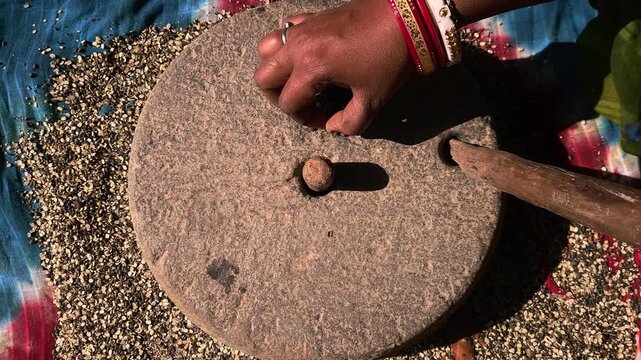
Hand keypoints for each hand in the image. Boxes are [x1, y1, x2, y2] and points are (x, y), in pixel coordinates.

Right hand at [254, 0, 412, 134]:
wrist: (408, 18)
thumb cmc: (390, 58)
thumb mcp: (373, 100)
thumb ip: (349, 122)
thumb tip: (333, 126)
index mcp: (311, 67)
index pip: (288, 103)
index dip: (304, 118)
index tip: (324, 119)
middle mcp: (299, 46)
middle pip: (264, 77)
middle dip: (277, 96)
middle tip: (300, 104)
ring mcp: (303, 28)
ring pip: (266, 49)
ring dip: (275, 68)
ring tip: (296, 80)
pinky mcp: (312, 16)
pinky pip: (285, 29)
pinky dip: (287, 44)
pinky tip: (308, 55)